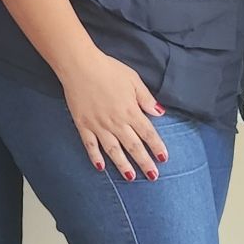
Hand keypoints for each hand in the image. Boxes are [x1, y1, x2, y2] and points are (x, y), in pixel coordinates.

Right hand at [60, 48, 167, 180]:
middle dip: (144, 162)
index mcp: (130, 110)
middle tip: (153, 176)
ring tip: (131, 177)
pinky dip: (95, 157)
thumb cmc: (108, 69)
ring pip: (113, 150)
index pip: (148, 133)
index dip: (157, 147)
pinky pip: (90, 145)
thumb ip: (146, 98)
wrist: (79, 65)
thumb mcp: (133, 79)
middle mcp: (116, 121)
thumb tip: (160, 113)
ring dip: (123, 165)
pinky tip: (100, 167)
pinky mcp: (83, 124)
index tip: (163, 159)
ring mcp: (98, 125)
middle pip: (133, 146)